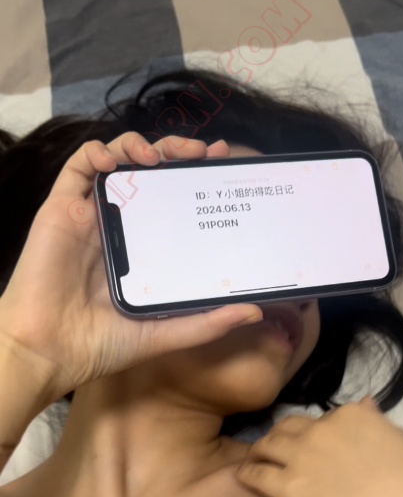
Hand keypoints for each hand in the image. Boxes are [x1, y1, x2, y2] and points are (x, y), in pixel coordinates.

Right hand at [0, 134, 262, 403]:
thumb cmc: (103, 345)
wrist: (52, 351)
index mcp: (145, 248)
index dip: (198, 178)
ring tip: (165, 154)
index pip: (176, 200)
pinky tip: (121, 158)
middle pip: (151, 173)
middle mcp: (121, 226)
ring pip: (119, 160)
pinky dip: (100, 150)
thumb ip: (209, 323)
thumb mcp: (166, 334)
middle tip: (204, 152)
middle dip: (178, 153)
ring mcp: (91, 215)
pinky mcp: (62, 208)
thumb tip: (255, 312)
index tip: (223, 164)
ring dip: (142, 145)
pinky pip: (79, 165)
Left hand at [235, 396, 402, 496]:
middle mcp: (320, 429)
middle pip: (288, 426)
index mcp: (351, 415)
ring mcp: (300, 457)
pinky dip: (247, 473)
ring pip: (266, 444)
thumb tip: (367, 404)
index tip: (316, 445)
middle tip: (276, 449)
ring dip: (259, 450)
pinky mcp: (287, 488)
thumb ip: (378, 422)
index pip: (323, 417)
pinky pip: (256, 474)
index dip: (317, 432)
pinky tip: (243, 477)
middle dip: (281, 435)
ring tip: (254, 459)